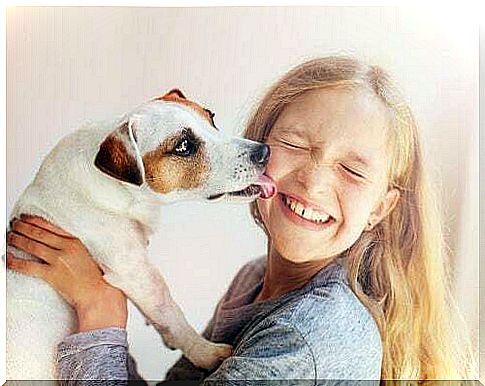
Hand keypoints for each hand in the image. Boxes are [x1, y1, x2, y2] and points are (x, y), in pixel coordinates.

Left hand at [6, 216, 127, 331]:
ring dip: (16, 240)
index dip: (34, 220)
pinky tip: (8, 258)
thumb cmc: (93, 277)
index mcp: (75, 241)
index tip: (25, 218)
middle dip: (22, 227)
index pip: (50, 226)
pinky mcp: (52, 275)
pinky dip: (15, 261)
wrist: (97, 293)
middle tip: (13, 225)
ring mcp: (59, 261)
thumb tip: (50, 241)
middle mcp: (66, 248)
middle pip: (39, 233)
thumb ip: (70, 246)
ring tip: (9, 237)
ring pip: (32, 246)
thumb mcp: (84, 254)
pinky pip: (28, 266)